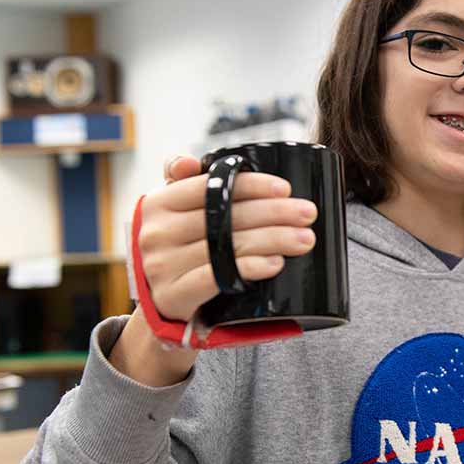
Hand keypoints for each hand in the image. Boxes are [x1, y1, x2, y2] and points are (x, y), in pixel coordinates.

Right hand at [136, 154, 317, 322]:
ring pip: (226, 246)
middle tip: (308, 213)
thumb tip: (190, 161)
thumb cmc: (179, 248)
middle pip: (224, 216)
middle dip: (273, 213)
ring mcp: (161, 266)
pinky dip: (250, 268)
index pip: (209, 186)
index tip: (285, 189)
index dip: (250, 186)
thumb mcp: (175, 212)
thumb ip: (185, 183)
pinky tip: (275, 263)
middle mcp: (155, 232)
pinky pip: (216, 277)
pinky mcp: (173, 295)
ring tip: (304, 239)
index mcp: (158, 203)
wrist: (162, 302)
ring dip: (272, 240)